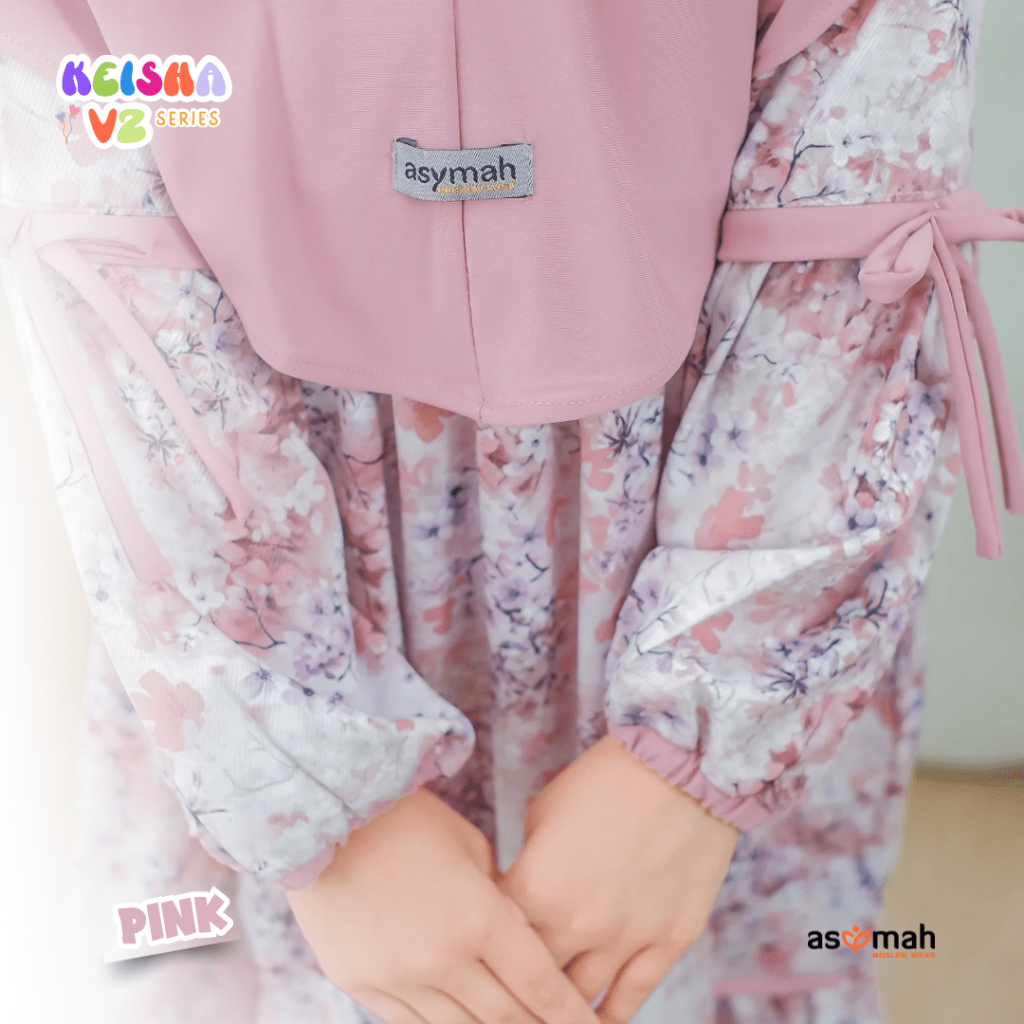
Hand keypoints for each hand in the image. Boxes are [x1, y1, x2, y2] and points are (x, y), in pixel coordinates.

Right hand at [286, 785, 602, 1023]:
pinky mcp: (360, 984)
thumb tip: (517, 937)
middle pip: (504, 1017)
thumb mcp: (471, 848)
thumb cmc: (409, 819)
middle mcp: (441, 958)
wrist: (326, 813)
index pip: (539, 985)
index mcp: (478, 917)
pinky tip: (461, 1020)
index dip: (570, 1016)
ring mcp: (396, 978)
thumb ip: (499, 899)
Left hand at [496, 736, 738, 1023]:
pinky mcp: (669, 941)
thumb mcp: (543, 814)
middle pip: (532, 982)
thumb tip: (517, 898)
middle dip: (518, 986)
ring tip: (548, 1013)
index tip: (481, 955)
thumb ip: (526, 867)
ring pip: (580, 1003)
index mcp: (533, 889)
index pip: (494, 942)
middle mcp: (576, 924)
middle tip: (509, 989)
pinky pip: (632, 998)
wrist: (679, 764)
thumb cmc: (602, 780)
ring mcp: (626, 938)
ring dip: (560, 1011)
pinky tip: (594, 1022)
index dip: (486, 948)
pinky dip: (609, 1017)